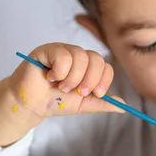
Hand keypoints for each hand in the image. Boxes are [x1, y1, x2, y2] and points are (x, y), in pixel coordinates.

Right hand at [9, 43, 124, 117]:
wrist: (32, 105)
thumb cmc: (55, 102)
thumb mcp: (83, 104)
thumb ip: (101, 103)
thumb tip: (123, 106)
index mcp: (87, 67)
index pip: (105, 65)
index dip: (104, 80)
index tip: (96, 94)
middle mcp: (76, 55)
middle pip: (96, 58)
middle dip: (89, 80)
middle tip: (78, 92)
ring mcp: (62, 50)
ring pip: (80, 56)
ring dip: (72, 78)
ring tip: (61, 87)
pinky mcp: (47, 49)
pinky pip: (62, 55)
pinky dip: (59, 71)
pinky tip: (50, 77)